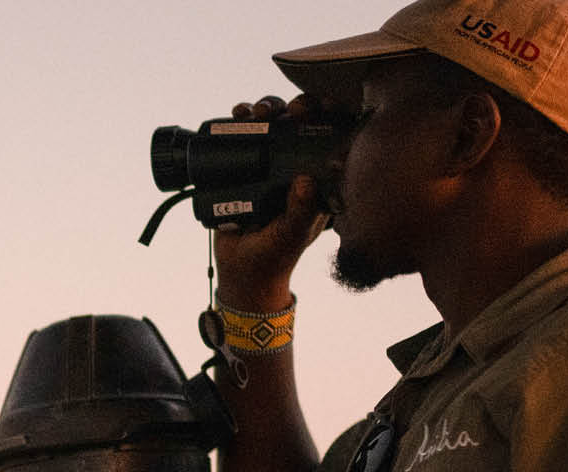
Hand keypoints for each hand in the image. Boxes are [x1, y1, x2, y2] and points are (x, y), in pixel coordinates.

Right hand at [213, 94, 332, 311]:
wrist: (240, 270)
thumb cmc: (275, 255)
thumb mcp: (292, 234)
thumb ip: (301, 211)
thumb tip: (304, 180)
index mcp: (318, 179)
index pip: (330, 137)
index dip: (329, 114)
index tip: (321, 104)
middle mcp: (296, 166)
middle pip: (301, 122)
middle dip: (295, 105)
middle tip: (289, 110)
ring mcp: (269, 163)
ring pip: (273, 122)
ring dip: (266, 108)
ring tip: (255, 112)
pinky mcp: (244, 164)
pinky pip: (243, 133)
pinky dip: (241, 118)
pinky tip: (238, 113)